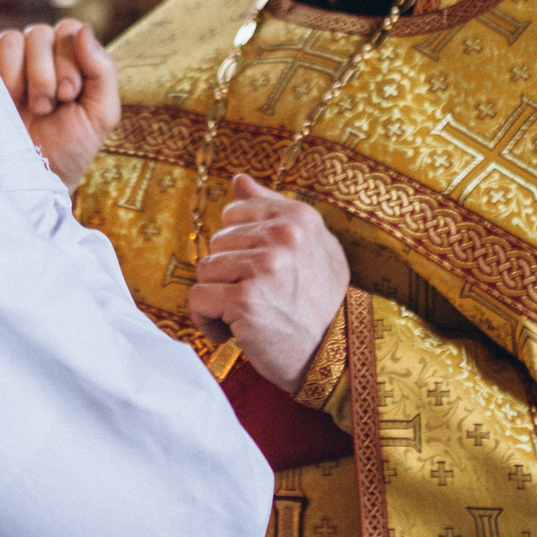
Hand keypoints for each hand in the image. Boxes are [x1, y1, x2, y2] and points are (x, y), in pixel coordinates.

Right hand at [0, 20, 118, 188]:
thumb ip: (103, 70)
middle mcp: (39, 53)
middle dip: (45, 74)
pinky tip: (4, 100)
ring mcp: (8, 64)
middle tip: (47, 107)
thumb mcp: (101, 114)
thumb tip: (84, 30)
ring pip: (10, 39)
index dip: (69, 59)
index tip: (68, 96)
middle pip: (39, 33)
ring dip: (20, 76)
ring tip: (27, 108)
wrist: (34, 177)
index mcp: (70, 56)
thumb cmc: (71, 147)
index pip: (69, 29)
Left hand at [187, 174, 349, 394]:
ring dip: (218, 299)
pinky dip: (208, 321)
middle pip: (216, 243)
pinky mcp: (245, 299)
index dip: (238, 248)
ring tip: (249, 316)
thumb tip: (238, 180)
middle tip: (258, 298)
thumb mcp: (313, 246)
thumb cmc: (321, 303)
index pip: (234, 214)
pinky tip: (234, 332)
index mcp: (298, 217)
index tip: (258, 271)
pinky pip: (198, 299)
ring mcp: (264, 267)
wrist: (338, 355)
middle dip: (228, 275)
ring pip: (204, 271)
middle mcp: (283, 236)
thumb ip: (274, 209)